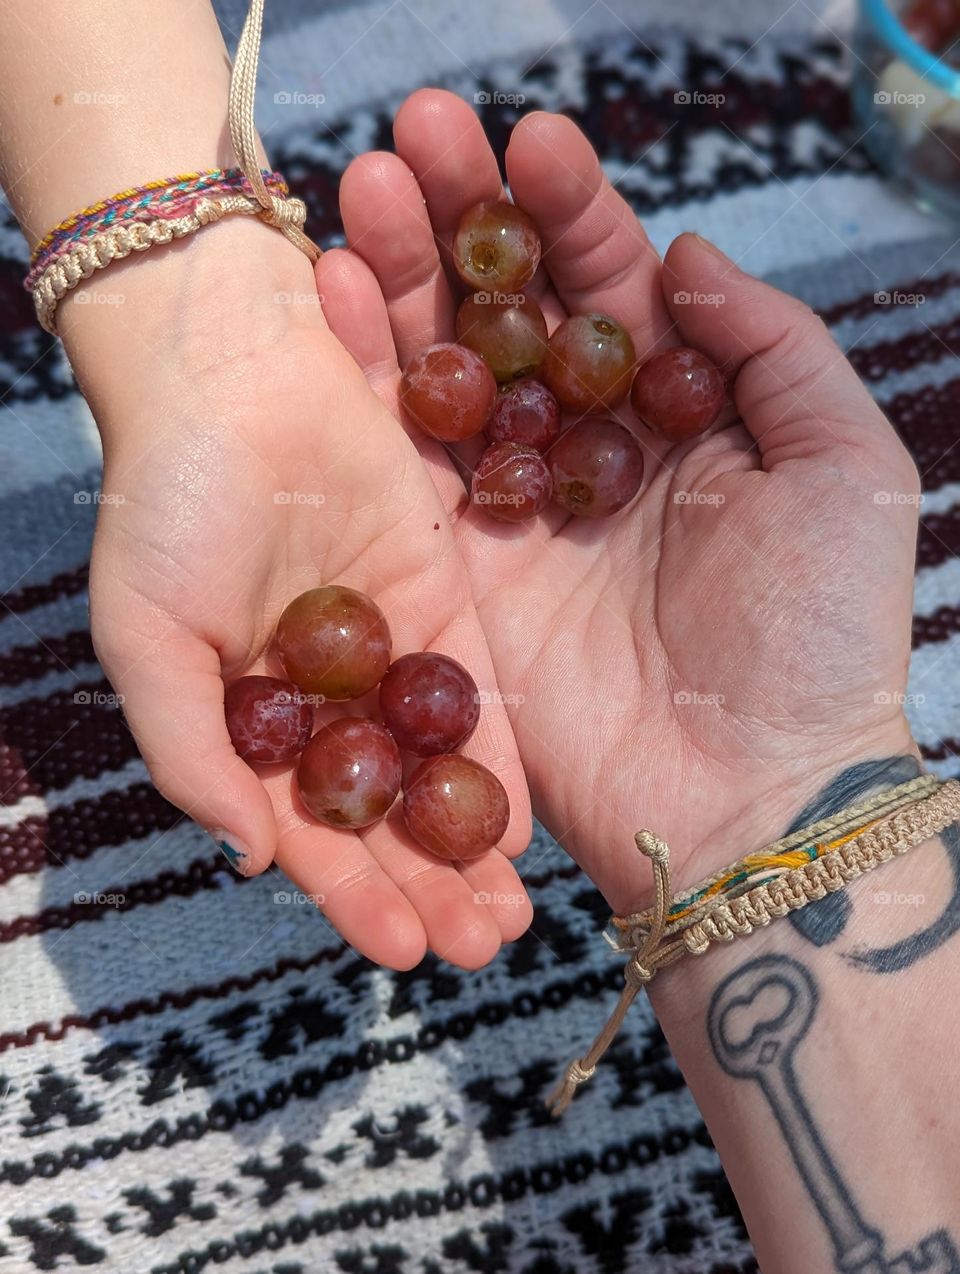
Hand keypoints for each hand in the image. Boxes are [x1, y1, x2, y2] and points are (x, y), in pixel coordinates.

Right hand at [62, 216, 531, 968]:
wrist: (234, 370)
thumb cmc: (166, 500)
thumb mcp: (147, 634)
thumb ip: (190, 746)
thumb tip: (249, 856)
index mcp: (250, 714)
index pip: (306, 827)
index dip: (350, 894)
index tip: (403, 955)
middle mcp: (324, 695)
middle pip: (385, 813)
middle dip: (427, 885)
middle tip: (481, 951)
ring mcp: (386, 648)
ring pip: (434, 768)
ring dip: (470, 844)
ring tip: (514, 917)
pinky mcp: (441, 595)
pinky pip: (474, 691)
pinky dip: (497, 756)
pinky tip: (527, 820)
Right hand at [326, 91, 919, 912]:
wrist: (749, 799)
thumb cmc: (819, 639)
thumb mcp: (848, 468)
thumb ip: (775, 348)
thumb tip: (682, 257)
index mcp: (680, 421)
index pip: (613, 291)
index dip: (571, 213)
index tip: (529, 140)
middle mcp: (589, 454)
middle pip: (514, 314)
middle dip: (468, 220)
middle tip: (414, 131)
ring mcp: (517, 511)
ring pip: (450, 369)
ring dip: (406, 275)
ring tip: (360, 182)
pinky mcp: (458, 570)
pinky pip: (407, 459)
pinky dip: (371, 376)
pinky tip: (335, 291)